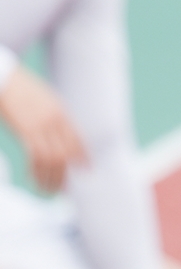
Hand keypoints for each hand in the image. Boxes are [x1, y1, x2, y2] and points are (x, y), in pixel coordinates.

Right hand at [1, 64, 86, 192]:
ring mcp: (40, 125)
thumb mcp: (46, 99)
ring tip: (48, 189)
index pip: (79, 140)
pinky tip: (33, 179)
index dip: (83, 159)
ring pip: (53, 159)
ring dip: (51, 178)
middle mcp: (54, 120)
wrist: (3, 79)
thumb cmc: (21, 89)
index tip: (85, 172)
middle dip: (67, 175)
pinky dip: (36, 171)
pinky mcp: (24, 130)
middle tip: (64, 189)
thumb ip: (56, 117)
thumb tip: (62, 137)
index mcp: (62, 112)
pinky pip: (35, 156)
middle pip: (67, 153)